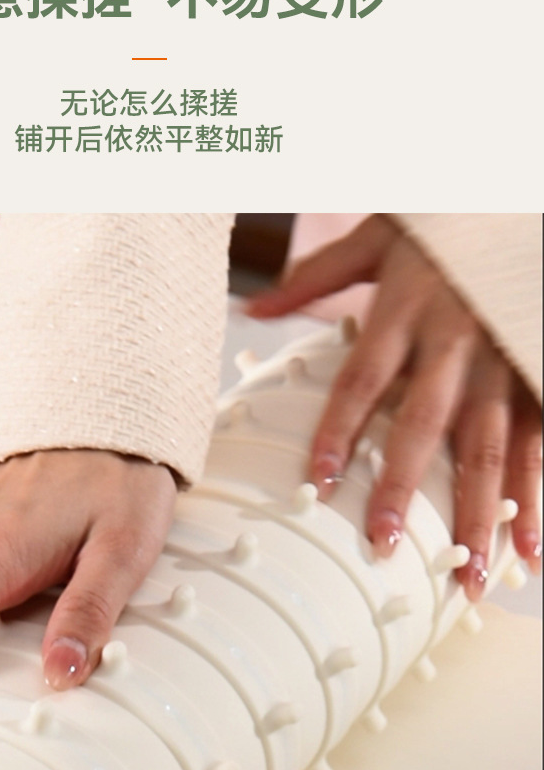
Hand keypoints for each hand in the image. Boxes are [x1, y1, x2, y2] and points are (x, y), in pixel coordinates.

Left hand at [246, 215, 541, 598]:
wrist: (530, 194)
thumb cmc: (449, 221)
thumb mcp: (381, 233)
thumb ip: (319, 275)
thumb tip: (255, 307)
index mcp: (408, 309)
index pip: (363, 378)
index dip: (340, 429)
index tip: (318, 480)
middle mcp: (456, 343)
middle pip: (424, 423)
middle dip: (404, 486)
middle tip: (383, 544)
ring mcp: (504, 363)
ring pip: (490, 447)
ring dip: (481, 514)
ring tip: (469, 575)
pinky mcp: (539, 374)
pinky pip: (537, 445)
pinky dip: (535, 499)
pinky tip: (530, 551)